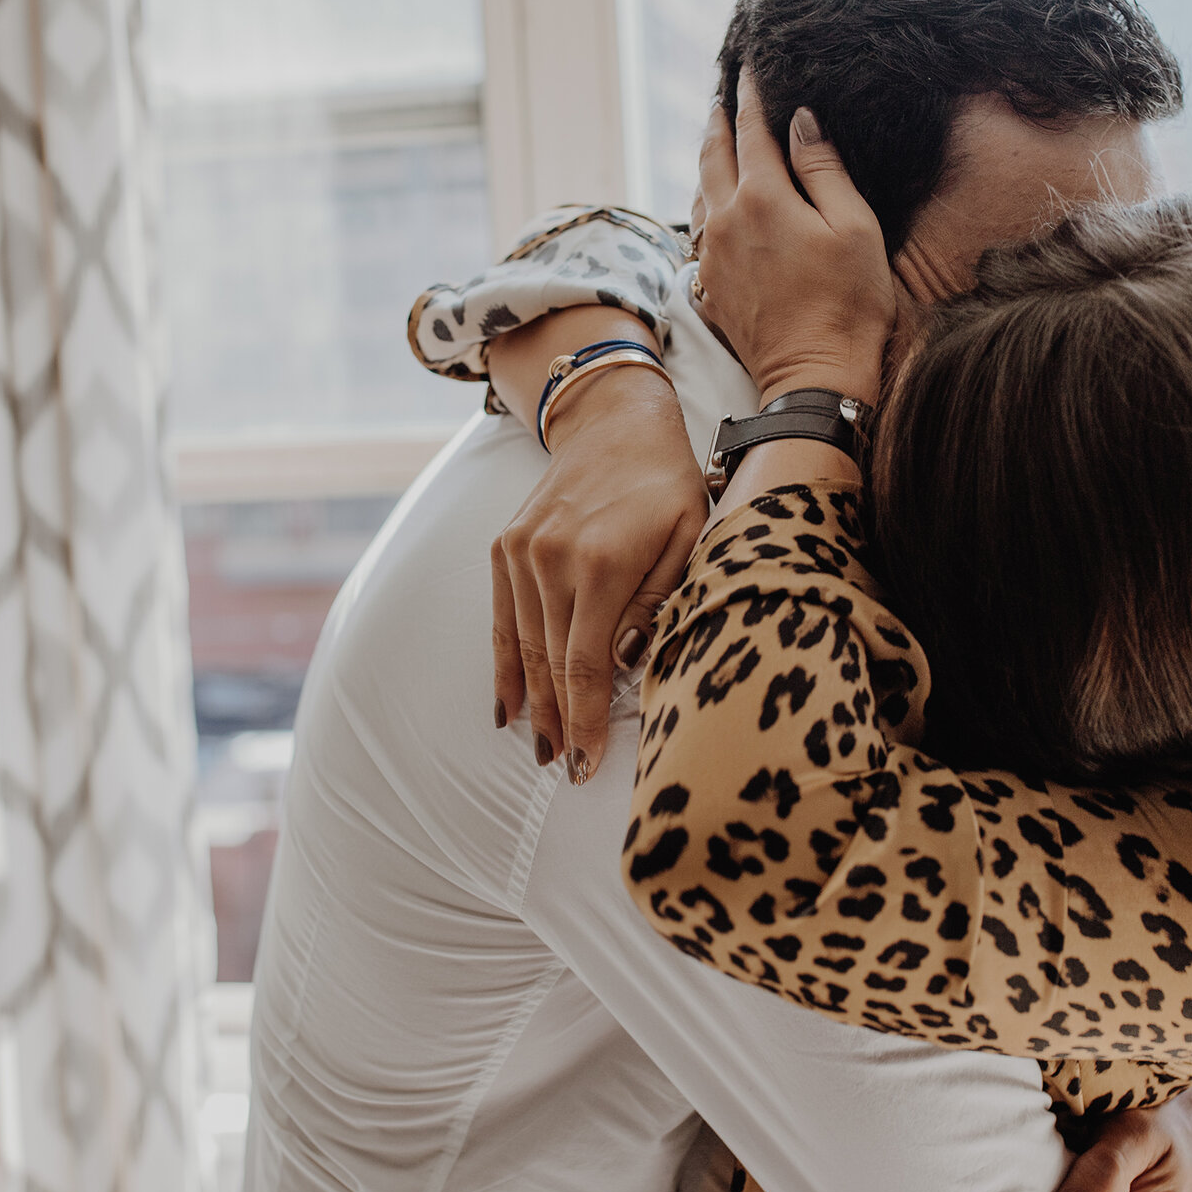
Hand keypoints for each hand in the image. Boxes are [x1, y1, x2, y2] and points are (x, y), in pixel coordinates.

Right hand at [491, 362, 707, 780]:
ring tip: (540, 747)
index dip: (584, 720)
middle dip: (557, 722)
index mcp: (601, 562)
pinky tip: (507, 705)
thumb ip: (656, 601)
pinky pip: (502, 618)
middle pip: (549, 662)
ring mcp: (520, 551)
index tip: (587, 764)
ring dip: (530, 701)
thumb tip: (624, 664)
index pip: (584, 664)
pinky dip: (504, 663)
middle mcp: (550, 558)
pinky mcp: (505, 546)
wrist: (614, 421)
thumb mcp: (689, 536)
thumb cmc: (667, 483)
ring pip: (522, 645)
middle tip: (566, 770)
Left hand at [692, 73, 895, 404]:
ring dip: (706, 159)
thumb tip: (799, 121)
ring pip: (699, 191)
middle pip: (712, 155)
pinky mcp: (710, 286)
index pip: (752, 130)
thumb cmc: (848, 303)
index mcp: (762, 198)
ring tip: (714, 139)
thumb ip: (824, 168)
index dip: (751, 95)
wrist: (814, 377)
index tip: (748, 66)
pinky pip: (699, 228)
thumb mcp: (854, 226)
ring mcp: (712, 256)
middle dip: (717, 120)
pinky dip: (704, 201)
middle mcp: (726, 221)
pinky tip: (712, 202)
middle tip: (721, 94)